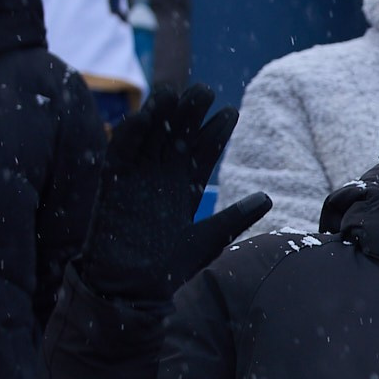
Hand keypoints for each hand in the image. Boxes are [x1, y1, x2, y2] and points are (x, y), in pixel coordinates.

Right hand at [79, 84, 269, 301]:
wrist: (131, 288)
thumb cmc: (170, 267)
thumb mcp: (210, 238)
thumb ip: (236, 217)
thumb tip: (267, 198)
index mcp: (183, 188)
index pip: (201, 153)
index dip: (215, 133)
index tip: (232, 112)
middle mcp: (159, 178)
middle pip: (176, 138)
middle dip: (190, 115)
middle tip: (206, 90)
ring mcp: (135, 179)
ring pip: (149, 138)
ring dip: (160, 116)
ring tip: (175, 92)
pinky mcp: (112, 185)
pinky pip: (120, 154)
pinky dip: (130, 135)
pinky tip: (144, 116)